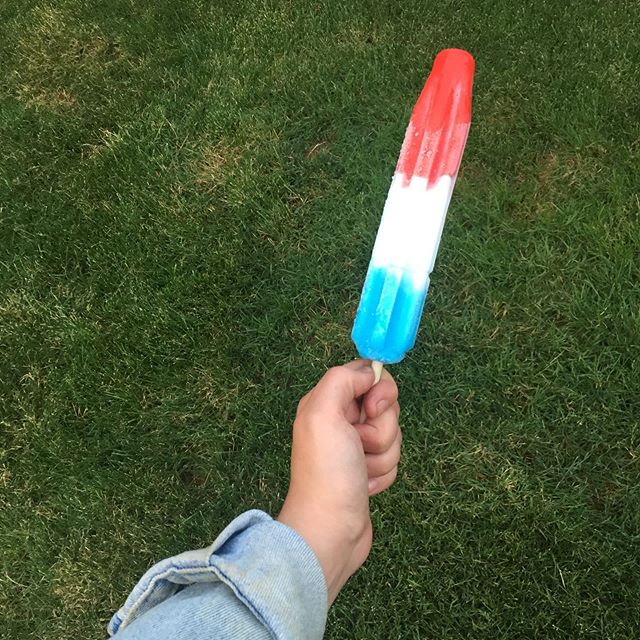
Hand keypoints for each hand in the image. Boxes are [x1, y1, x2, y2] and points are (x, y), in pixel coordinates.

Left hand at [277, 360, 401, 603]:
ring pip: (392, 434)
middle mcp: (340, 421)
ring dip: (382, 455)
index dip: (378, 390)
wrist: (330, 529)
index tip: (373, 409)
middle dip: (381, 429)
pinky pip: (392, 459)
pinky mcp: (368, 470)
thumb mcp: (322, 413)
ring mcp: (355, 447)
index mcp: (327, 402)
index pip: (366, 376)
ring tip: (360, 471)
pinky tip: (364, 486)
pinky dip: (382, 474)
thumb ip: (342, 379)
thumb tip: (369, 373)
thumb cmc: (326, 471)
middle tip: (360, 445)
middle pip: (385, 406)